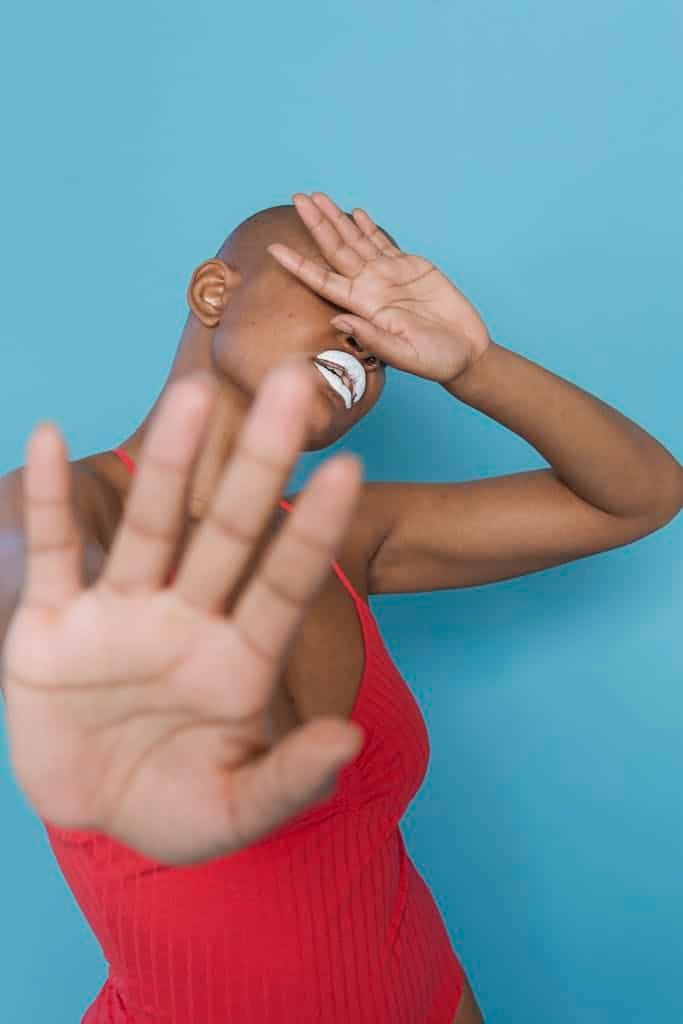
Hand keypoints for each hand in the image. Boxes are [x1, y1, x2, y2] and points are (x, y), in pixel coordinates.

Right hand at [3, 361, 364, 865]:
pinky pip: (54, 552)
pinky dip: (50, 500)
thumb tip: (348, 740)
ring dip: (169, 463)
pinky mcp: (54, 624)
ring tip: (195, 396)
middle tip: (295, 386)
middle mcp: (187, 617)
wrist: (93, 809)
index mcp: (240, 658)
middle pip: (226, 530)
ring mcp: (121, 613)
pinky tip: (55, 439)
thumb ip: (288, 780)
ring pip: (149, 526)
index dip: (313, 530)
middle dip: (257, 464)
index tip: (350, 468)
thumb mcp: (234, 810)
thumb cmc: (175, 806)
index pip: (284, 583)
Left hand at [267, 191, 490, 384]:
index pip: (322, 281)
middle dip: (316, 224)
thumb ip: (371, 337)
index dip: (298, 264)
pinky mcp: (409, 267)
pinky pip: (382, 242)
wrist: (464, 353)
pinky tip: (353, 213)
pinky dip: (367, 226)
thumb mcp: (402, 354)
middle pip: (336, 250)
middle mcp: (369, 288)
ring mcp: (388, 276)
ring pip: (356, 240)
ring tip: (317, 197)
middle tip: (297, 198)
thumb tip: (336, 319)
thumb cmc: (434, 360)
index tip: (274, 248)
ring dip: (336, 218)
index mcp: (363, 307)